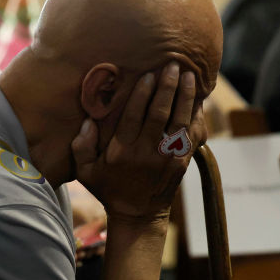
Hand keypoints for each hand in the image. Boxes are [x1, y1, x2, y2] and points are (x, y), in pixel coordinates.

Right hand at [72, 62, 207, 222]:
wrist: (138, 214)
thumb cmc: (109, 188)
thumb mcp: (86, 172)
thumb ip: (81, 147)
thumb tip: (87, 122)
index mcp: (122, 150)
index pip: (134, 115)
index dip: (142, 93)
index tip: (148, 74)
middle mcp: (146, 151)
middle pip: (159, 112)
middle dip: (167, 87)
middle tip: (173, 65)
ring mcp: (167, 156)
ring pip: (179, 119)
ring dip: (185, 96)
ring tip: (189, 75)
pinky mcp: (182, 161)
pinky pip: (192, 133)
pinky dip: (196, 114)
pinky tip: (198, 98)